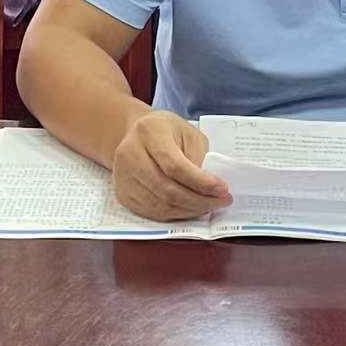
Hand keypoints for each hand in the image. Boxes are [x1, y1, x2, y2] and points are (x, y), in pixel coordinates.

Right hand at [111, 109, 231, 220]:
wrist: (135, 133)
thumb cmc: (166, 130)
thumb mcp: (188, 132)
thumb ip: (198, 156)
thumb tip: (209, 188)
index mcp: (149, 132)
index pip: (174, 165)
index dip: (200, 182)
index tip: (222, 189)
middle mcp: (130, 154)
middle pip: (166, 189)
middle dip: (199, 200)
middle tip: (221, 201)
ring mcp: (123, 176)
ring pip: (159, 205)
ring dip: (189, 211)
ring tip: (209, 207)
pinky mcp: (122, 193)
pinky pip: (151, 212)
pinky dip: (175, 215)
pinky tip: (190, 209)